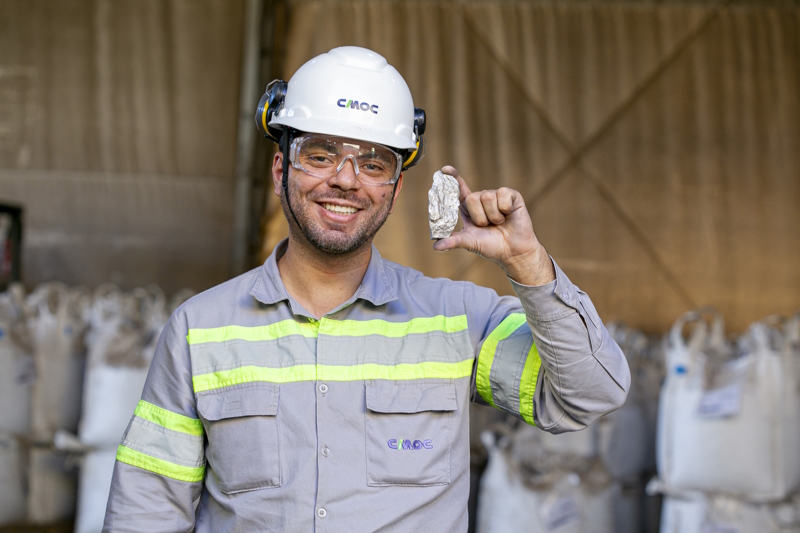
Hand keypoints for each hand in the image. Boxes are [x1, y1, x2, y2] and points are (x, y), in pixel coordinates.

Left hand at [432, 166, 555, 285]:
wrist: (513, 251)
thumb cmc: (491, 246)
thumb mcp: (469, 243)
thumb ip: (453, 241)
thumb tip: (436, 246)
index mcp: (469, 207)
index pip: (459, 188)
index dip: (452, 177)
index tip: (444, 170)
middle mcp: (481, 198)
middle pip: (472, 197)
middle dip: (480, 217)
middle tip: (487, 226)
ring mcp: (496, 195)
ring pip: (488, 197)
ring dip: (493, 216)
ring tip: (499, 222)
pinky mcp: (511, 195)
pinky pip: (503, 195)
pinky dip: (505, 210)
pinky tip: (509, 215)